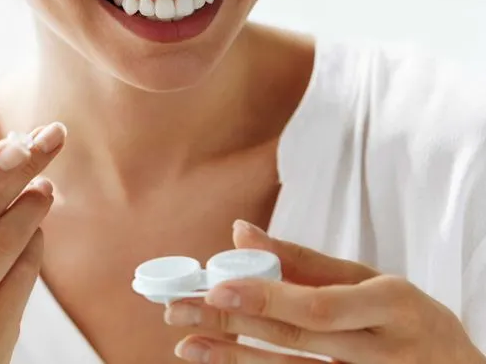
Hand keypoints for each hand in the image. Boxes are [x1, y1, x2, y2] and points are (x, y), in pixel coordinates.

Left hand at [165, 220, 485, 363]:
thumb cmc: (405, 318)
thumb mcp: (370, 280)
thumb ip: (302, 260)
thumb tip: (238, 232)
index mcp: (391, 306)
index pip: (318, 307)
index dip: (264, 298)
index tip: (215, 286)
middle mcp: (384, 353)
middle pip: (296, 342)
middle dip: (230, 325)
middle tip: (176, 310)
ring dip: (233, 359)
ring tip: (187, 343)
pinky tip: (223, 363)